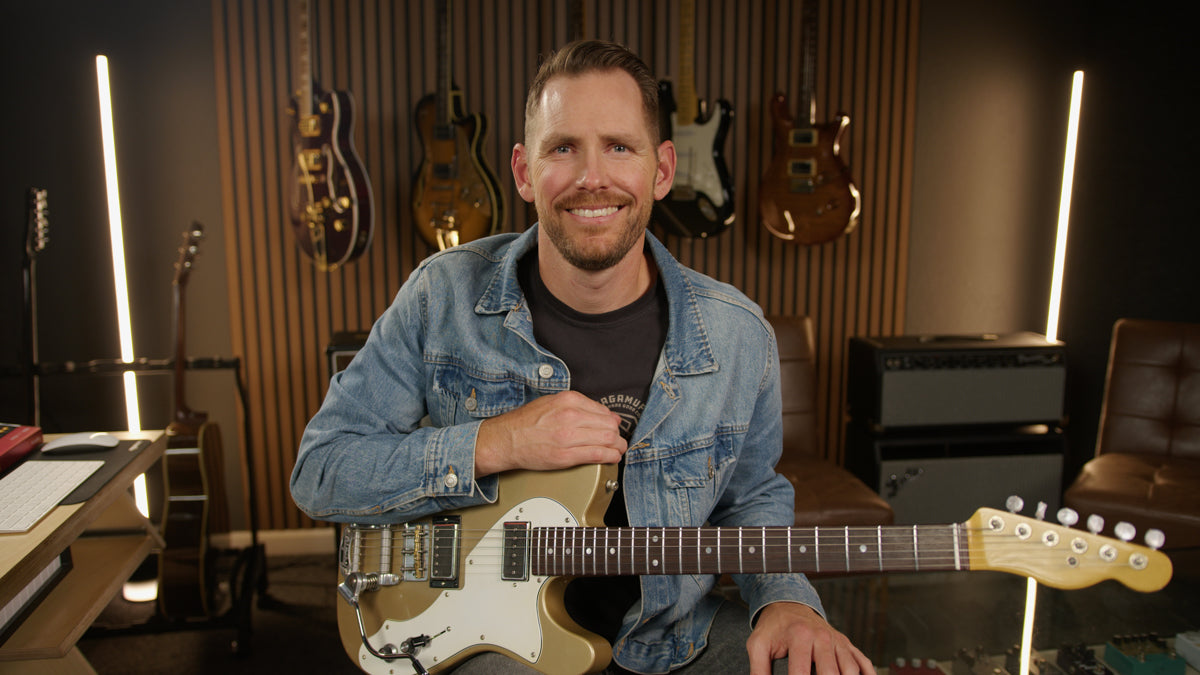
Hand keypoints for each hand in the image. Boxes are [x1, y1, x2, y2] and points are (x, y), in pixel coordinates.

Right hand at [474, 391, 626, 476]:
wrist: (506, 440)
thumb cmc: (526, 423)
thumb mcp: (552, 402)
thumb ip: (578, 406)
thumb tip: (605, 414)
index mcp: (568, 400)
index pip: (603, 410)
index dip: (612, 421)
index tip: (613, 427)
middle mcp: (570, 416)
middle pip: (609, 425)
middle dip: (617, 434)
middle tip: (618, 440)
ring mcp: (569, 436)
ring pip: (608, 439)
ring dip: (618, 446)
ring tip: (618, 450)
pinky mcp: (566, 456)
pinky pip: (598, 455)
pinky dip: (611, 456)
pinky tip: (612, 457)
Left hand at [747, 602, 875, 674]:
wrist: (789, 605)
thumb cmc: (774, 627)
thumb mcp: (758, 644)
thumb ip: (758, 669)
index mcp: (800, 636)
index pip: (800, 673)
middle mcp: (823, 637)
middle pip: (831, 673)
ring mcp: (837, 641)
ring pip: (850, 669)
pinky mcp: (846, 644)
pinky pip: (863, 662)